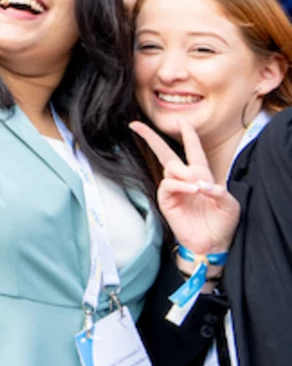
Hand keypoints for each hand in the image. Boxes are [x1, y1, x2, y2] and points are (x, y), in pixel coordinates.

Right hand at [131, 118, 239, 258]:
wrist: (212, 244)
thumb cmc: (223, 223)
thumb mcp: (230, 204)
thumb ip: (218, 190)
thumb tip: (200, 183)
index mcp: (202, 176)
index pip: (193, 151)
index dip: (188, 135)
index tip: (181, 121)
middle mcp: (185, 180)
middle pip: (166, 154)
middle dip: (151, 138)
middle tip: (135, 124)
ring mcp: (174, 190)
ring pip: (170, 168)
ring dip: (184, 173)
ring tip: (197, 187)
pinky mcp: (167, 201)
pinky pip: (168, 185)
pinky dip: (180, 184)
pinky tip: (191, 189)